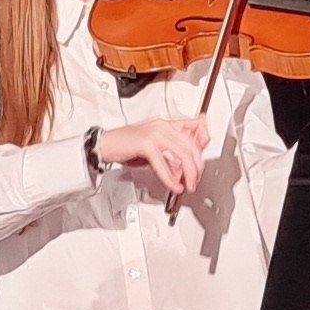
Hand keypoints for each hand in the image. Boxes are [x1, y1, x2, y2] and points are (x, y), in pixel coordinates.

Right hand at [92, 116, 210, 203]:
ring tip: (187, 185)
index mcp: (165, 123)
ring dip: (187, 173)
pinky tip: (174, 185)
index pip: (194, 126)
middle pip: (190, 145)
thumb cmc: (126, 145)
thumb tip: (183, 168)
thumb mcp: (153, 147)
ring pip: (181, 154)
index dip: (204, 140)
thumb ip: (170, 154)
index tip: (203, 158)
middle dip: (197, 166)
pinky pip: (163, 163)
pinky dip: (170, 178)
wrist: (105, 144)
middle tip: (195, 179)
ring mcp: (154, 133)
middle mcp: (162, 125)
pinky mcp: (146, 144)